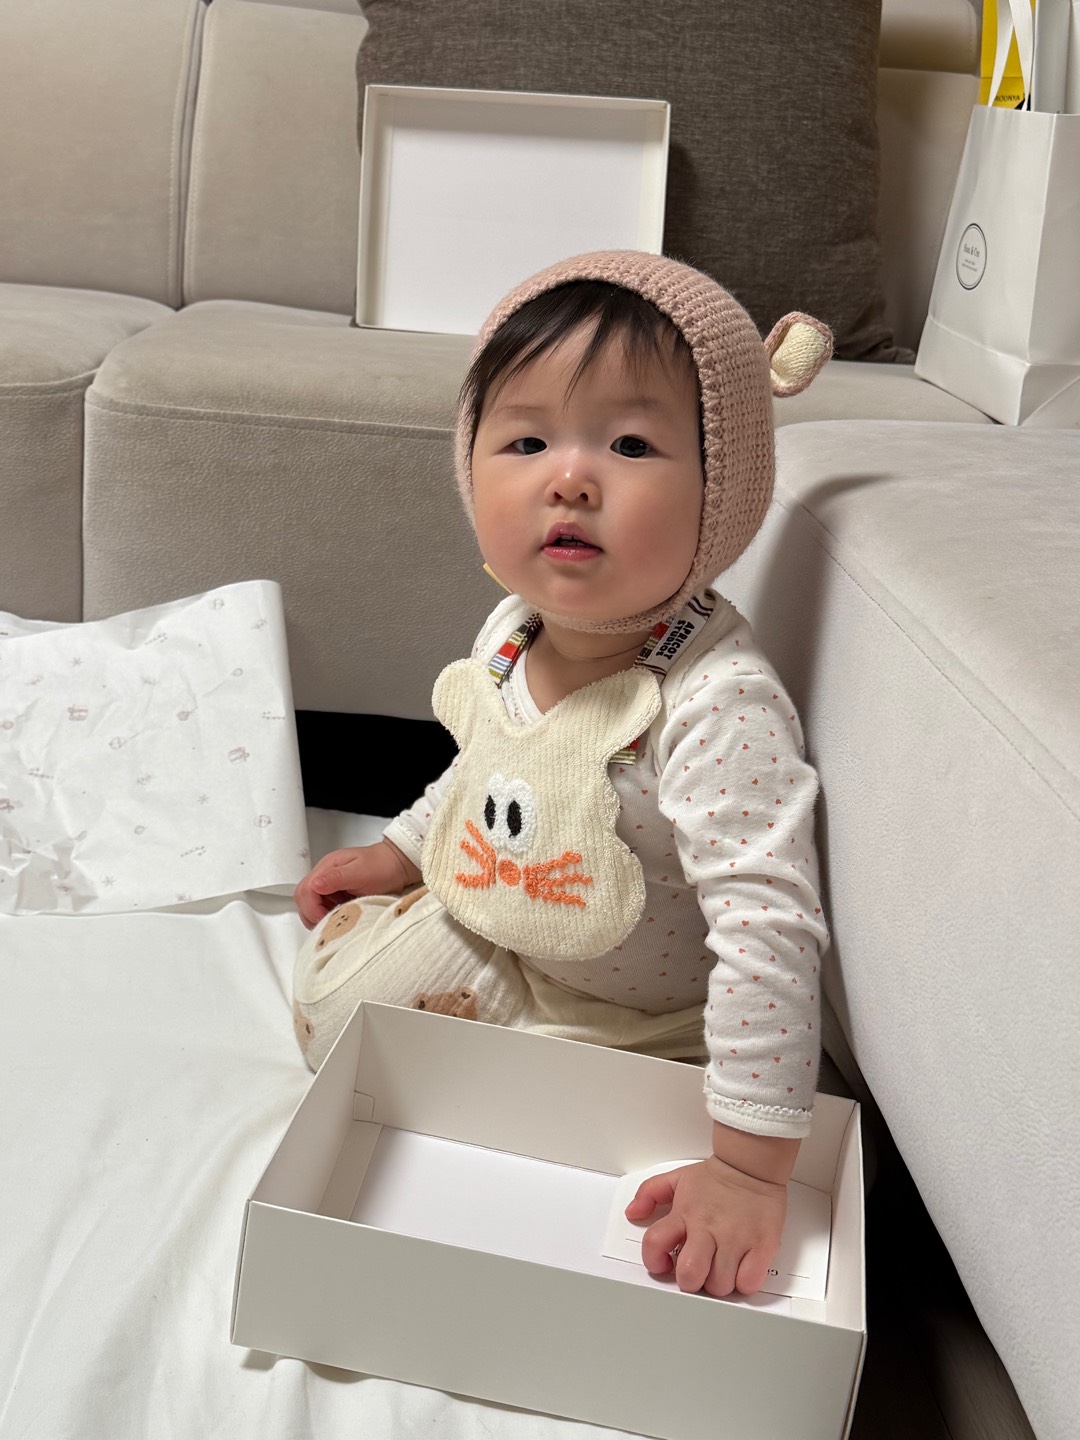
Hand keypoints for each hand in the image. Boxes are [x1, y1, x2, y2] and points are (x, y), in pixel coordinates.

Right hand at [293, 841, 420, 927]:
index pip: (305, 890)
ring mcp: (330, 884)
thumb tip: (314, 885)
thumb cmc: (383, 866)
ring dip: (317, 916)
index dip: (311, 908)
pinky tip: (338, 919)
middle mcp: (325, 874)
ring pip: (310, 903)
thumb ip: (336, 878)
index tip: (324, 919)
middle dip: (310, 914)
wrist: (398, 864)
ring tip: (332, 923)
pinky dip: (326, 915)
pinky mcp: (337, 892)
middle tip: (326, 925)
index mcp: (328, 867)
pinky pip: (322, 906)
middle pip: (302, 897)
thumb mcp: (361, 872)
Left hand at [625, 1154, 786, 1297]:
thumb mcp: (677, 1178)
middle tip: (696, 1272)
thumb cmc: (716, 1177)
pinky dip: (743, 1283)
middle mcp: (708, 1228)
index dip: (654, 1261)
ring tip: (719, 1268)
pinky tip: (741, 1270)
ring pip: (719, 1285)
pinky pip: (748, 1283)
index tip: (663, 1263)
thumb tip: (633, 1212)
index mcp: (685, 1214)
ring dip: (717, 1283)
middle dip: (689, 1281)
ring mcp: (736, 1239)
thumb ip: (649, 1193)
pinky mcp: (762, 1246)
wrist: (751, 1165)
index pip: (655, 1244)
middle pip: (690, 1275)